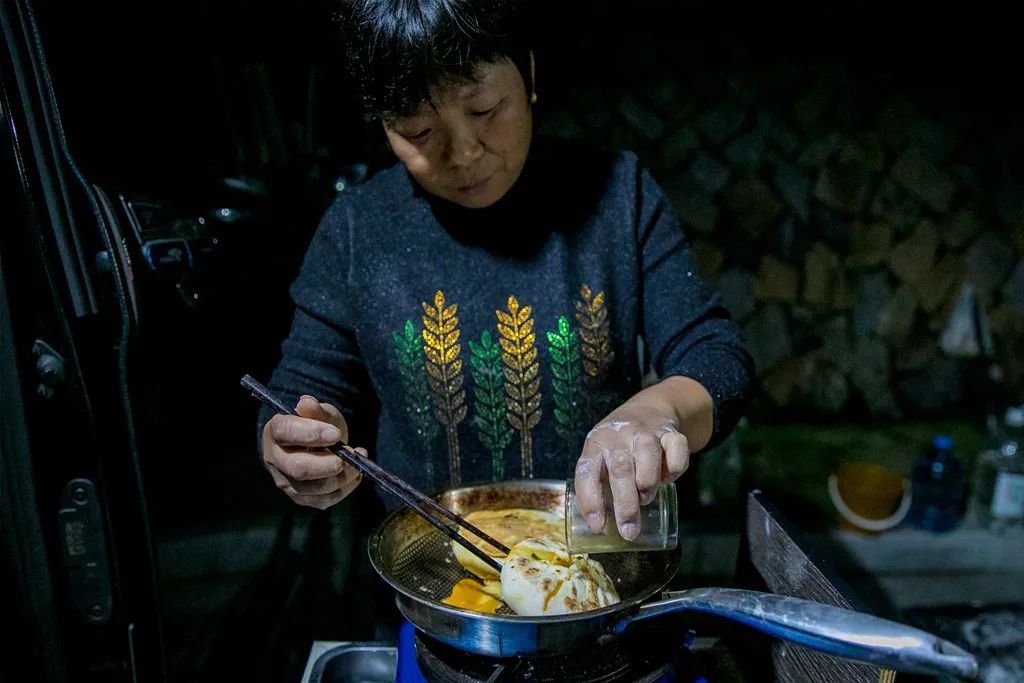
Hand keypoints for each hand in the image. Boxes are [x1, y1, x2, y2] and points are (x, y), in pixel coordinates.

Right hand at [261, 395, 364, 508]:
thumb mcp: (319, 413)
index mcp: (275, 432)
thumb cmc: (318, 426)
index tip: (336, 434)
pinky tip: (356, 474)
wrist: (319, 446)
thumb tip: (306, 403)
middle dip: (329, 463)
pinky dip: (346, 488)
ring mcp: (287, 483)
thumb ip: (315, 410)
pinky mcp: (302, 498)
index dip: (311, 433)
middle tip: (350, 453)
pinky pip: (325, 500)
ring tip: (357, 460)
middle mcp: (275, 460)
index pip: (286, 432)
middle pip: (298, 468)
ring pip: (315, 487)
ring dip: (342, 475)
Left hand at [574, 407, 689, 539]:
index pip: (587, 472)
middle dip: (626, 505)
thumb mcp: (601, 459)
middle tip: (629, 531)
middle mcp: (618, 436)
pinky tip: (668, 478)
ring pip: (648, 455)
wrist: (647, 410)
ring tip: (646, 498)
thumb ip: (602, 487)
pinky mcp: (670, 432)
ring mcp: (645, 432)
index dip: (590, 500)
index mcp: (595, 445)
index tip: (597, 526)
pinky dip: (674, 469)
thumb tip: (603, 529)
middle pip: (621, 469)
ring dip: (647, 484)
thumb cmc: (618, 447)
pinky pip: (677, 450)